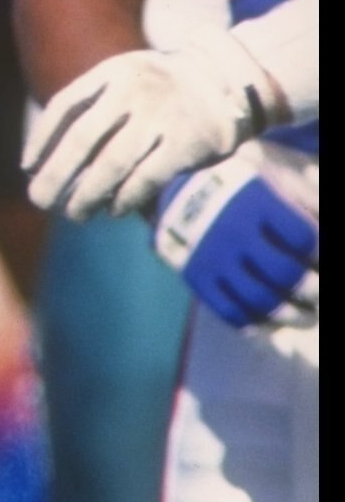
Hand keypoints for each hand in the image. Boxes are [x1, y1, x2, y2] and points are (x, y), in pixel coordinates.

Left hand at [23, 38, 266, 220]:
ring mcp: (161, 115)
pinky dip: (125, 198)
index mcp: (112, 72)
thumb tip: (45, 159)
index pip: (64, 106)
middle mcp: (133, 90)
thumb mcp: (126, 78)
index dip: (41, 139)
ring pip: (111, 164)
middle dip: (56, 174)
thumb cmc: (163, 89)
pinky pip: (145, 178)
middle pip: (82, 139)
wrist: (229, 80)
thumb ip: (93, 106)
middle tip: (39, 199)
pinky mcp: (185, 142)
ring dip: (87, 194)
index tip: (27, 168)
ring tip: (74, 213)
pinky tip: (113, 210)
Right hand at [154, 149, 318, 331]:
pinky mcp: (195, 277)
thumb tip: (326, 233)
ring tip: (306, 316)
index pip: (303, 237)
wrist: (174, 188)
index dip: (320, 253)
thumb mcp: (270, 178)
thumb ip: (305, 201)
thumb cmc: (238, 184)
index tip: (320, 258)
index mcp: (256, 200)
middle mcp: (233, 229)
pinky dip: (256, 323)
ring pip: (260, 299)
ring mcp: (211, 256)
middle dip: (313, 289)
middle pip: (285, 273)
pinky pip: (229, 312)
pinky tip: (273, 322)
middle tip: (320, 294)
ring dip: (291, 314)